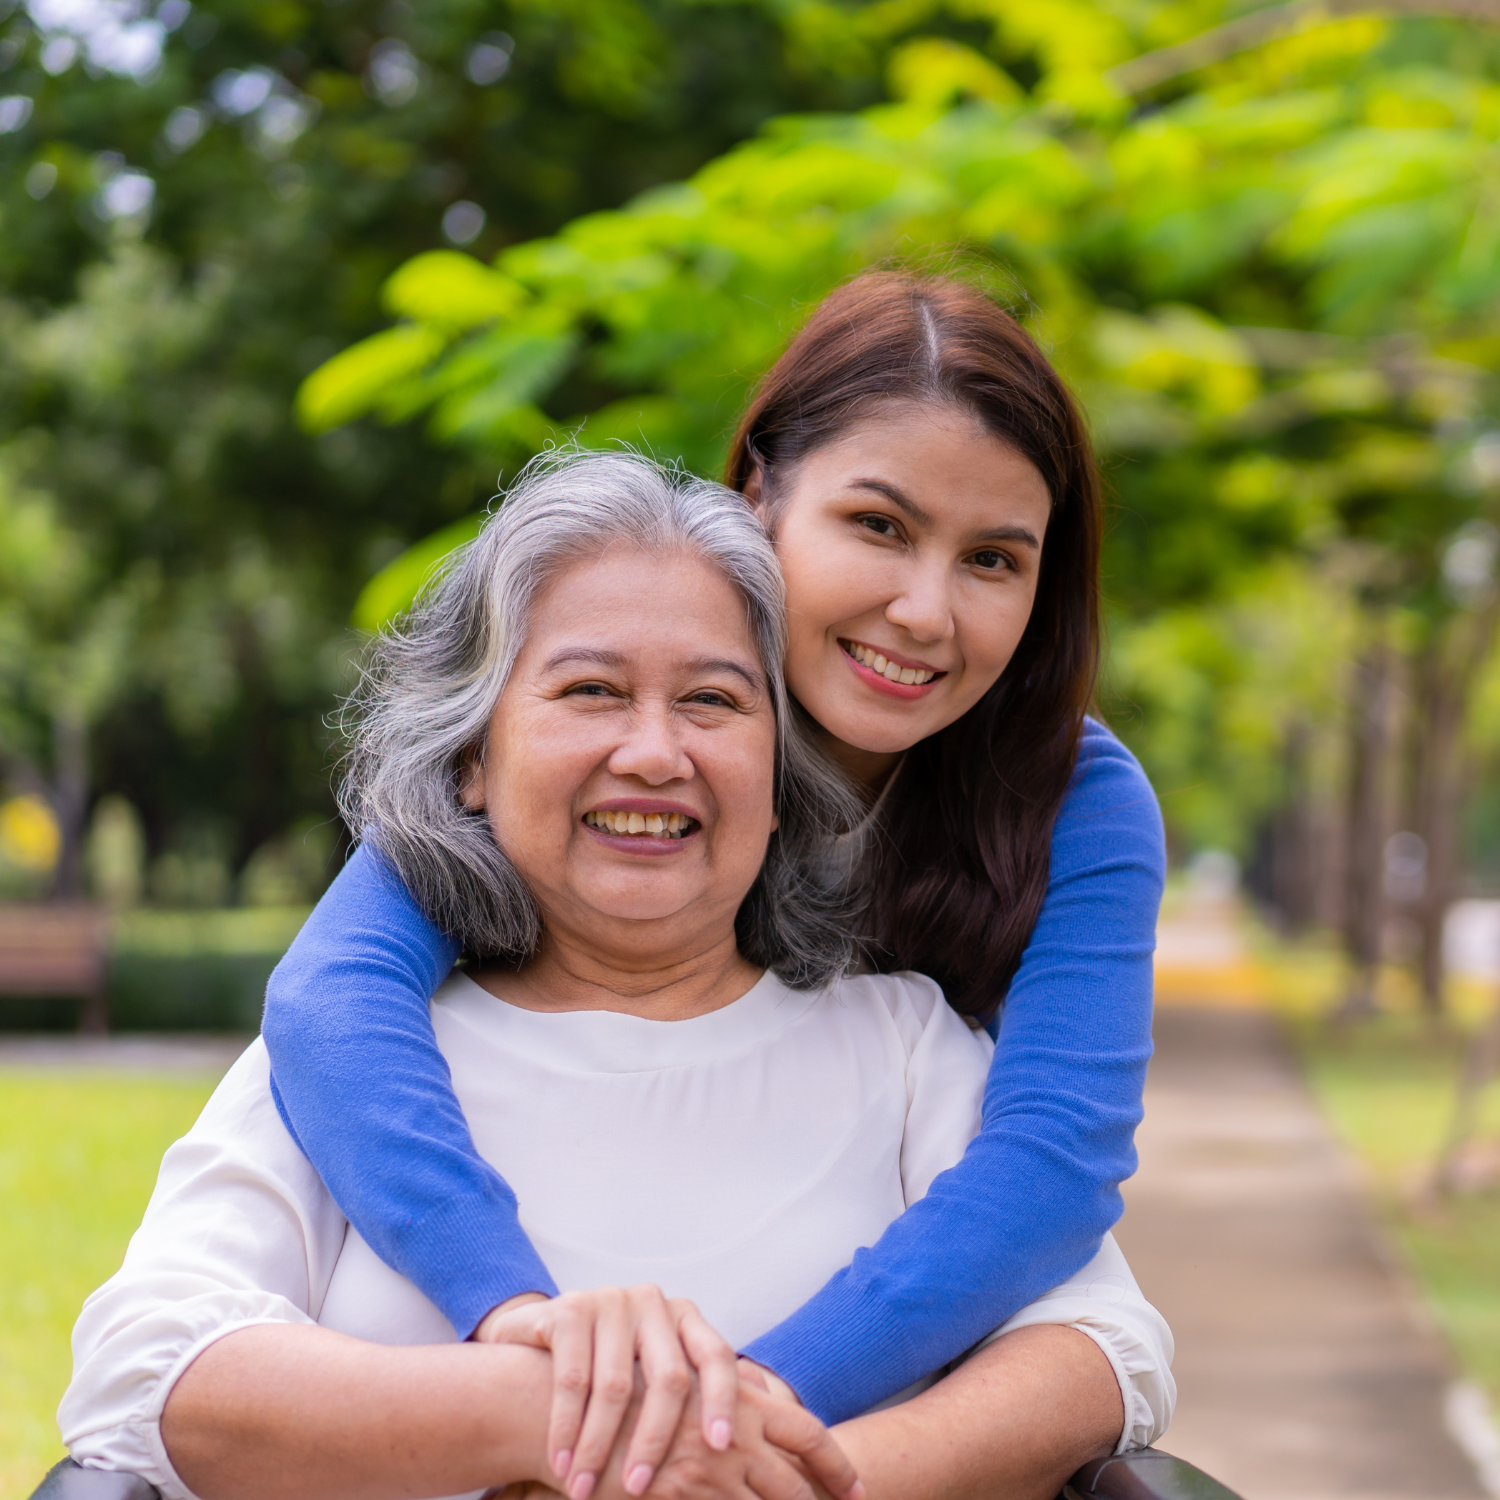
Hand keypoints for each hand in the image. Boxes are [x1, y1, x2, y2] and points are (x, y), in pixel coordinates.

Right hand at [475, 1285, 739, 1499]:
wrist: (537, 1345)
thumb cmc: (609, 1370)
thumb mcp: (653, 1371)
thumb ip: (697, 1391)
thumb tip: (748, 1431)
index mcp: (684, 1318)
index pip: (716, 1355)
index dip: (722, 1399)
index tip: (721, 1446)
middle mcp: (653, 1303)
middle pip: (668, 1377)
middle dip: (653, 1441)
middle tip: (636, 1488)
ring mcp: (612, 1301)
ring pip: (615, 1386)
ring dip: (598, 1447)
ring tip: (584, 1490)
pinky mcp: (571, 1308)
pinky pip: (573, 1378)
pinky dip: (566, 1427)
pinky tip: (560, 1461)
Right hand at [629, 1373, 862, 1499]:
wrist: (555, 1400)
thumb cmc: (623, 1396)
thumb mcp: (685, 1388)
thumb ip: (729, 1406)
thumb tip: (774, 1423)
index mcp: (737, 1393)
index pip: (805, 1430)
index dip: (838, 1465)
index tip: (861, 1494)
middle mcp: (723, 1423)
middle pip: (790, 1480)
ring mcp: (695, 1459)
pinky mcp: (661, 1486)